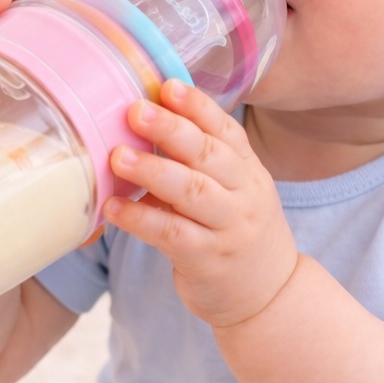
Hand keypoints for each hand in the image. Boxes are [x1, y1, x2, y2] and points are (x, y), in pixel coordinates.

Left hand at [106, 80, 298, 328]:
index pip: (226, 131)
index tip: (167, 86)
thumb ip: (200, 164)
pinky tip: (114, 208)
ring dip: (153, 171)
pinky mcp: (208, 260)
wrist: (269, 296)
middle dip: (171, 129)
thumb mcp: (234, 193)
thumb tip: (144, 124)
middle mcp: (245, 196)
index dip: (197, 107)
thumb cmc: (237, 235)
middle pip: (209, 155)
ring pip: (192, 192)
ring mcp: (229, 229)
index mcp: (249, 171)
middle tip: (135, 110)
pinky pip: (172, 234)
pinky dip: (141, 219)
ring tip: (118, 156)